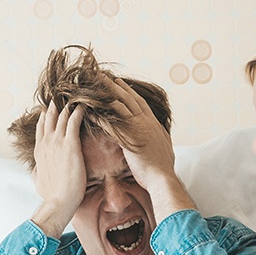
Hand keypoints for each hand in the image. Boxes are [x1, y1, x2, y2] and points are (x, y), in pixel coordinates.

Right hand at [30, 100, 86, 237]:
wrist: (58, 202)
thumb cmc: (51, 196)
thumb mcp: (38, 181)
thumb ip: (37, 172)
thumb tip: (36, 171)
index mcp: (39, 151)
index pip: (41, 129)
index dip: (45, 118)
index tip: (49, 109)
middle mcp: (46, 143)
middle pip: (50, 118)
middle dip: (55, 106)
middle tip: (62, 96)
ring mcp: (57, 143)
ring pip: (61, 116)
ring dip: (68, 105)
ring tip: (75, 96)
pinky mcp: (70, 145)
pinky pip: (74, 121)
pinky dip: (78, 111)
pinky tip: (84, 104)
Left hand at [102, 75, 176, 191]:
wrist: (162, 178)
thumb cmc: (164, 167)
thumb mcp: (167, 146)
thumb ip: (162, 135)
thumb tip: (162, 131)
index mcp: (153, 123)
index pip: (139, 102)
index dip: (128, 91)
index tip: (119, 82)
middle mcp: (145, 122)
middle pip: (127, 99)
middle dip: (114, 86)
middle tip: (102, 76)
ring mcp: (137, 129)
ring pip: (118, 107)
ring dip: (104, 96)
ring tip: (92, 87)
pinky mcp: (128, 139)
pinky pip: (110, 125)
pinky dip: (99, 117)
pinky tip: (88, 112)